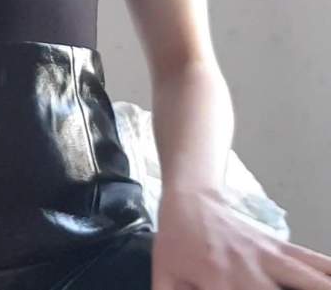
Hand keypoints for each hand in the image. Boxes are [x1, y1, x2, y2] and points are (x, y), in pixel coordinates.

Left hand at [152, 186, 330, 289]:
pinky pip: (311, 259)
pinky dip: (327, 269)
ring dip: (320, 287)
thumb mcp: (164, 274)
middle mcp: (247, 270)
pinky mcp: (279, 246)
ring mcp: (267, 256)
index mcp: (217, 281)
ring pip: (307, 279)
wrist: (189, 198)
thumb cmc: (175, 239)